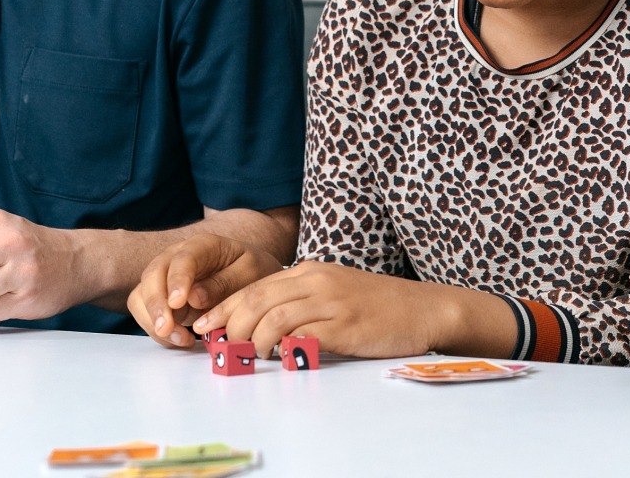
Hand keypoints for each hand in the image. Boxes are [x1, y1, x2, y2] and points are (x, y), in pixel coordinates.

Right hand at [127, 235, 282, 348]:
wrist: (250, 274)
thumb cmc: (251, 270)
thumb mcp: (250, 272)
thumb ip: (224, 283)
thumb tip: (193, 299)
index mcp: (202, 245)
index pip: (183, 259)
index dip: (177, 280)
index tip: (177, 302)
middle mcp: (177, 257)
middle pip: (152, 275)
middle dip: (155, 304)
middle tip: (166, 329)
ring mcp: (165, 278)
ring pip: (142, 295)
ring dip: (153, 321)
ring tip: (181, 340)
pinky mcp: (161, 299)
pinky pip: (146, 313)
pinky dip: (157, 331)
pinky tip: (181, 340)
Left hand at [197, 262, 460, 359]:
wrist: (424, 308)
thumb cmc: (378, 307)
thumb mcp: (335, 293)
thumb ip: (302, 302)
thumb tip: (262, 326)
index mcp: (310, 271)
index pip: (255, 285)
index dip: (224, 306)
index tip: (205, 326)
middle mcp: (316, 280)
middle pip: (256, 297)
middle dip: (229, 323)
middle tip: (216, 346)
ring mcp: (330, 300)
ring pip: (272, 315)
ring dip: (251, 339)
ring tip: (247, 357)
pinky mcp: (344, 323)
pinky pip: (301, 333)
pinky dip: (281, 346)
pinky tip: (276, 358)